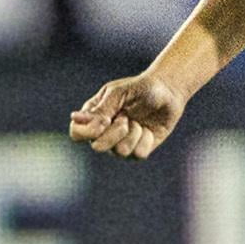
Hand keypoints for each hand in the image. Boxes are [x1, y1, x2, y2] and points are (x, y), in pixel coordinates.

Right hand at [68, 71, 186, 159]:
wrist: (169, 94)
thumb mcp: (119, 93)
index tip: (105, 120)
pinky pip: (138, 154)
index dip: (87, 132)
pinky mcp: (137, 152)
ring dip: (133, 133)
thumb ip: (100, 109)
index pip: (76, 133)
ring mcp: (120, 145)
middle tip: (126, 117)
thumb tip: (76, 120)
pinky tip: (147, 129)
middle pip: (97, 147)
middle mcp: (103, 134)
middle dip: (115, 132)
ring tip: (137, 120)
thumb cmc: (141, 89)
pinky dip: (146, 139)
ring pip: (120, 152)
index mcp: (93, 117)